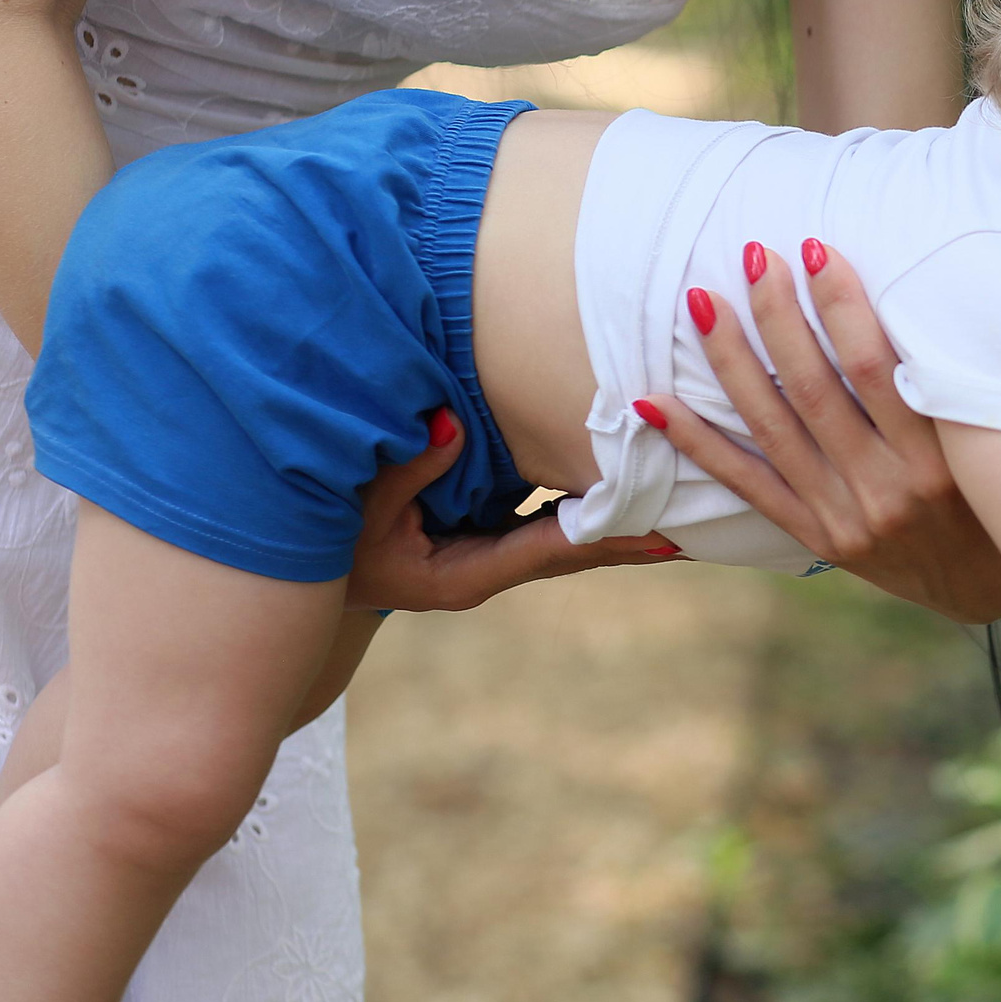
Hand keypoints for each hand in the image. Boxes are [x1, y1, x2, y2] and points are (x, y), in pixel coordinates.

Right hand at [346, 409, 678, 612]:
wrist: (299, 580)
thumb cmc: (320, 545)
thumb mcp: (357, 509)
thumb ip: (407, 468)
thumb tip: (455, 421)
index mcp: (463, 577)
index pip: (551, 550)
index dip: (608, 536)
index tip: (663, 530)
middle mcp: (486, 571)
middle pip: (577, 547)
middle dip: (635, 531)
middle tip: (701, 515)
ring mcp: (487, 556)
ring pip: (566, 532)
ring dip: (617, 513)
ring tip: (681, 492)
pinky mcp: (482, 536)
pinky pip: (544, 515)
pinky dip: (581, 496)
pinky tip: (622, 478)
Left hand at [639, 242, 1000, 625]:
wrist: (997, 591)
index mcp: (943, 460)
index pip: (879, 368)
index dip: (843, 305)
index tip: (819, 250)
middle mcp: (889, 489)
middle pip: (815, 388)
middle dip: (779, 315)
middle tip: (753, 253)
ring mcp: (846, 517)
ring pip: (773, 427)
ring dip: (732, 360)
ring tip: (701, 299)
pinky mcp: (818, 538)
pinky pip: (746, 486)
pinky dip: (696, 444)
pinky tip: (653, 403)